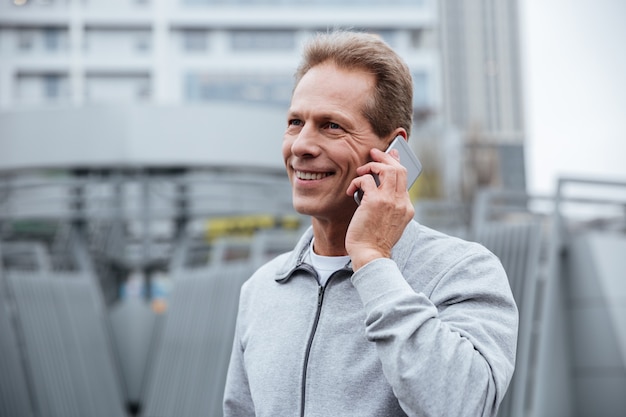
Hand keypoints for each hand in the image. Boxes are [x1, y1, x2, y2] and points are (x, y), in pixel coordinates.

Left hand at [345, 148, 414, 269]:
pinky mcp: (374, 202)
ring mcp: (390, 201)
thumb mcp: (390, 223)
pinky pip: (365, 180)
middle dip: (384, 158)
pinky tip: (351, 190)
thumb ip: (390, 206)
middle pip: (398, 169)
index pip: (405, 177)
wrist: (371, 255)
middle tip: (373, 153)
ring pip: (386, 169)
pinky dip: (356, 181)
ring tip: (361, 172)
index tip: (390, 154)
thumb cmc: (375, 241)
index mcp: (407, 208)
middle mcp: (401, 202)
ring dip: (371, 166)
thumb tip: (377, 190)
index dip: (396, 162)